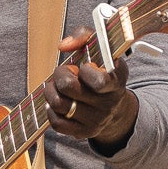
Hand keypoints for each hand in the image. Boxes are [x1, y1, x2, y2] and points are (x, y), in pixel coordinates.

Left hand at [43, 28, 138, 150]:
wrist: (115, 107)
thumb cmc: (103, 71)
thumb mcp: (102, 49)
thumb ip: (84, 35)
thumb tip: (63, 46)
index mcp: (116, 82)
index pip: (98, 81)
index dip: (85, 71)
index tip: (84, 66)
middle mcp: (108, 104)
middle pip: (69, 88)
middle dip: (60, 75)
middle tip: (64, 72)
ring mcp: (96, 121)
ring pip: (59, 104)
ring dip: (51, 91)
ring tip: (56, 86)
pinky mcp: (83, 133)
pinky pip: (57, 123)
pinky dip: (51, 110)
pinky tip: (57, 101)